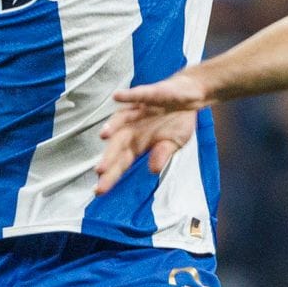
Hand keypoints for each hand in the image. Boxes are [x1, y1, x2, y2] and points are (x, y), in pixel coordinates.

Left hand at [94, 75, 206, 193]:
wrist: (188, 97)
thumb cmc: (176, 123)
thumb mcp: (174, 144)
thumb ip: (162, 154)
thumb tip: (153, 169)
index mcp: (137, 144)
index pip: (121, 163)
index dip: (111, 176)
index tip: (99, 191)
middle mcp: (132, 128)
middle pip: (117, 145)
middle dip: (109, 158)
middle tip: (100, 172)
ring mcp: (137, 111)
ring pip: (121, 120)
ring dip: (112, 126)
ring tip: (105, 135)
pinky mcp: (147, 95)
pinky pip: (136, 95)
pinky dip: (127, 96)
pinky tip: (117, 96)